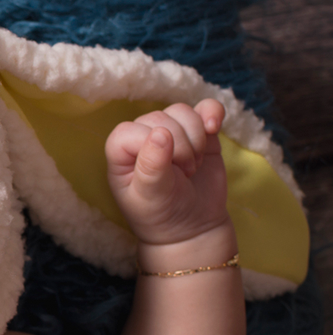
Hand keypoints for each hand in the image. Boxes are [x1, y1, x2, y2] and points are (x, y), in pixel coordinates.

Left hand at [105, 99, 230, 245]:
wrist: (191, 226)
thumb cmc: (160, 214)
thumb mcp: (150, 197)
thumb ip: (152, 166)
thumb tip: (160, 133)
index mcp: (120, 152)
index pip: (130, 131)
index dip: (153, 146)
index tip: (168, 171)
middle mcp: (142, 136)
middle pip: (160, 118)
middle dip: (180, 148)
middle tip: (184, 174)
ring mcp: (171, 132)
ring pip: (182, 112)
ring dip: (195, 138)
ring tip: (192, 166)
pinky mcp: (197, 132)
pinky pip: (205, 108)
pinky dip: (212, 112)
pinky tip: (214, 127)